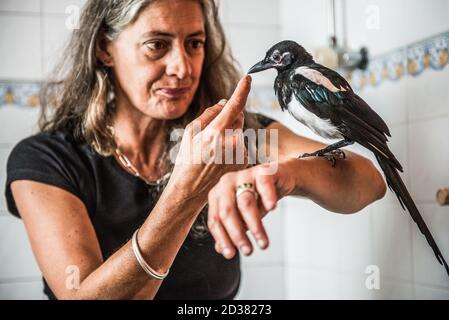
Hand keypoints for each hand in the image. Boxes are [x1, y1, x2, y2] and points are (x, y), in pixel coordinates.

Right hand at [167, 75, 251, 205]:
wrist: (190, 189)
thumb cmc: (187, 159)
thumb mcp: (190, 132)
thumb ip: (209, 114)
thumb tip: (225, 102)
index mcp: (216, 132)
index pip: (234, 105)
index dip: (242, 89)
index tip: (248, 78)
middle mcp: (230, 142)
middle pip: (238, 116)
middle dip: (229, 117)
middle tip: (213, 131)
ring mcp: (239, 153)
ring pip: (239, 130)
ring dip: (230, 132)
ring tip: (215, 149)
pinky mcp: (243, 161)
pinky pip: (241, 143)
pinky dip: (233, 144)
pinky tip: (221, 157)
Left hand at [207, 160, 297, 258]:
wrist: (279, 179)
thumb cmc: (257, 198)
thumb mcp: (243, 217)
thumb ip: (231, 230)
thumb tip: (221, 250)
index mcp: (217, 195)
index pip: (215, 219)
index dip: (222, 238)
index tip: (231, 255)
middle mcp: (227, 183)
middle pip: (227, 211)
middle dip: (237, 234)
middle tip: (248, 251)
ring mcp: (244, 175)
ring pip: (246, 202)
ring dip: (255, 225)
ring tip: (263, 242)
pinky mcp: (263, 171)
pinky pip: (264, 184)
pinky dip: (267, 196)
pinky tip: (272, 209)